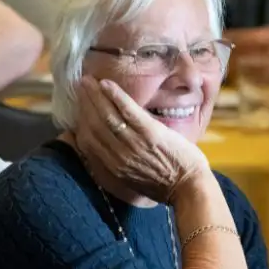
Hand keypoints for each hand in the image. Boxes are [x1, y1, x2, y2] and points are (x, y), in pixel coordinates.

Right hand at [75, 76, 210, 202]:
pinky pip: (128, 112)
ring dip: (96, 96)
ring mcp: (134, 143)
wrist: (189, 188)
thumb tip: (107, 149)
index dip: (81, 121)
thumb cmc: (164, 185)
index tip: (79, 105)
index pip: (88, 141)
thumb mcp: (133, 179)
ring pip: (108, 115)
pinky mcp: (150, 134)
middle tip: (81, 85)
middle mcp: (118, 155)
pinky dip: (115, 97)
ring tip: (89, 81)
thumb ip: (118, 164)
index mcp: (113, 167)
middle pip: (95, 124)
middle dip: (86, 102)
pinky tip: (107, 84)